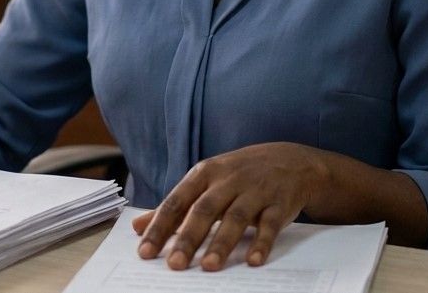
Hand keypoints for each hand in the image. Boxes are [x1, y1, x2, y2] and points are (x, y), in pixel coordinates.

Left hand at [132, 142, 328, 270]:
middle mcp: (228, 179)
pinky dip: (262, 242)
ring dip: (222, 242)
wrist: (289, 160)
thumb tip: (137, 227)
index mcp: (204, 173)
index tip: (145, 251)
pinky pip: (270, 224)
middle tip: (175, 265)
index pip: (177, 201)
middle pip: (204, 209)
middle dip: (188, 237)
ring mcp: (255, 190)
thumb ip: (175, 206)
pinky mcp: (279, 203)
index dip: (160, 225)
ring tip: (208, 267)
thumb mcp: (205, 182)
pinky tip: (253, 261)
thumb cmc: (238, 174)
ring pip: (236, 217)